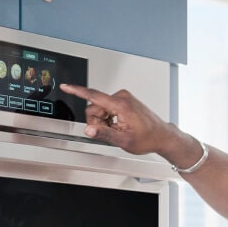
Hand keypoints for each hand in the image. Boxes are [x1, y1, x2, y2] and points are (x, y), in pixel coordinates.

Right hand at [59, 84, 173, 154]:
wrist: (161, 135)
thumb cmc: (147, 138)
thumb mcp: (123, 140)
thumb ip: (104, 134)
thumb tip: (89, 129)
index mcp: (121, 105)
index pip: (94, 96)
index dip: (77, 91)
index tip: (66, 86)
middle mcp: (122, 97)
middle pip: (94, 107)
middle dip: (97, 121)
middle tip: (111, 131)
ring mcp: (123, 97)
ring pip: (100, 108)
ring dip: (104, 121)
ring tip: (118, 129)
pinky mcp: (124, 100)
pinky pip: (107, 107)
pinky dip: (109, 118)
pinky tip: (119, 125)